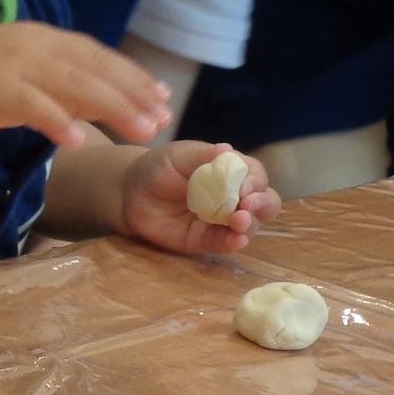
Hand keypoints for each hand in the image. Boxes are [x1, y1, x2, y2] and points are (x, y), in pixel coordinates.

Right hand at [0, 21, 168, 151]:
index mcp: (42, 40)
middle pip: (93, 68)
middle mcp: (32, 45)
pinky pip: (30, 104)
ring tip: (139, 130)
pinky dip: (56, 119)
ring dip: (110, 106)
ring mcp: (10, 64)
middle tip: (161, 119)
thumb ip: (61, 87)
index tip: (163, 98)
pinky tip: (78, 140)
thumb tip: (108, 101)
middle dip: (132, 94)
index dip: (132, 76)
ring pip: (72, 82)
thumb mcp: (24, 79)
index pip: (98, 55)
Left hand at [118, 140, 278, 255]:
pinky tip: (236, 240)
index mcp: (231, 171)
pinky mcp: (206, 241)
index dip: (255, 181)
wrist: (129, 194)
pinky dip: (234, 242)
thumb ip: (200, 157)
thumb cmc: (157, 169)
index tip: (245, 187)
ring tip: (239, 221)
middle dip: (263, 204)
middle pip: (265, 202)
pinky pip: (226, 244)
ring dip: (249, 224)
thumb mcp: (176, 157)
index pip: (255, 176)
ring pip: (250, 226)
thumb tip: (226, 150)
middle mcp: (234, 197)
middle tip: (249, 205)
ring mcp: (222, 221)